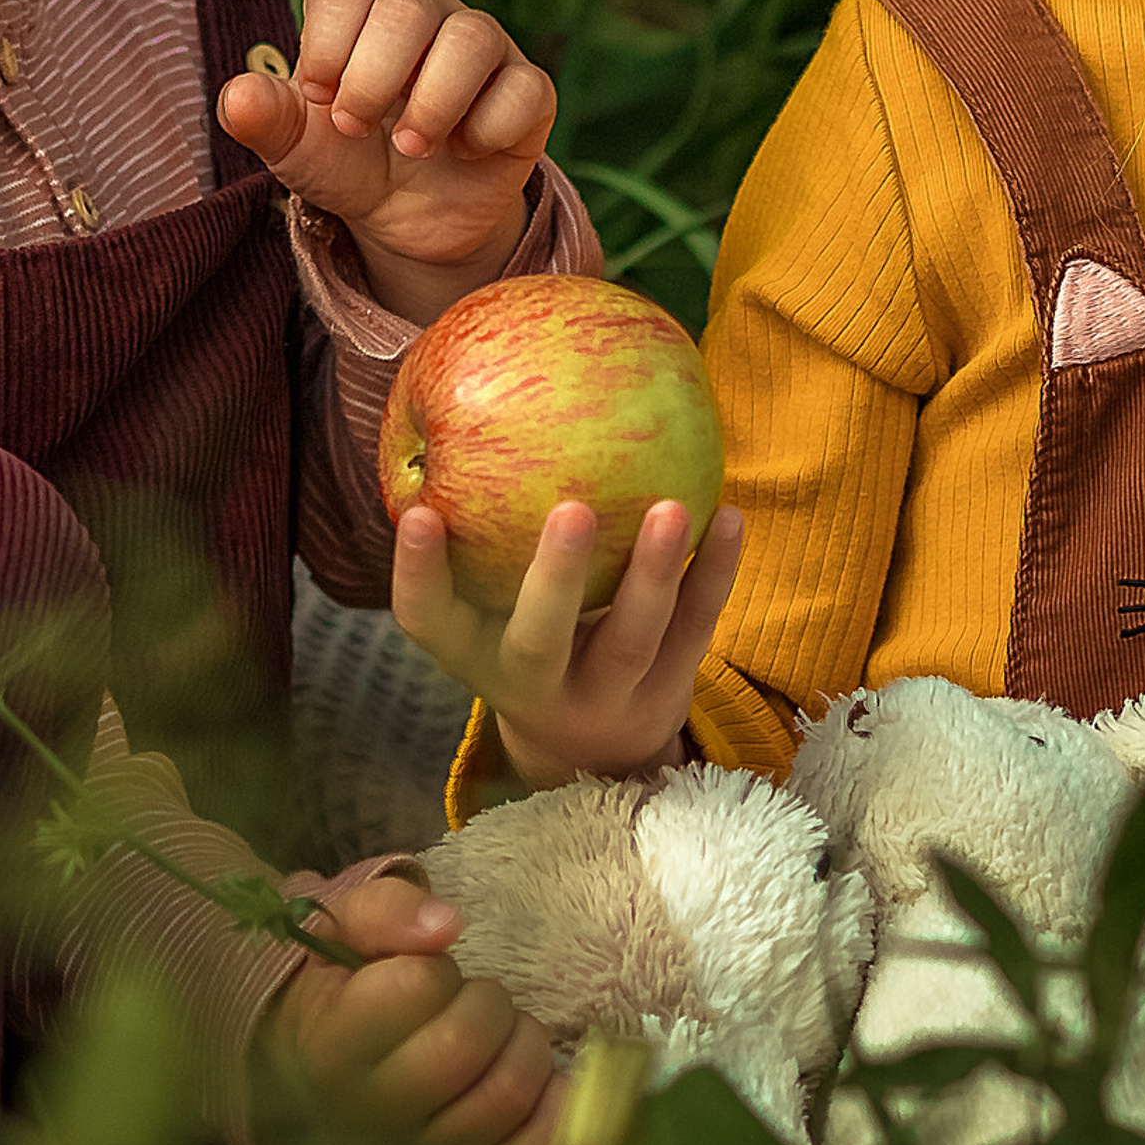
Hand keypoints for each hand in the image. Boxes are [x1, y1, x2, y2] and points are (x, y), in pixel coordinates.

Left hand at [216, 0, 556, 319]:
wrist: (406, 218)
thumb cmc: (347, 160)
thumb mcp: (297, 147)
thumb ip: (265, 118)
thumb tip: (236, 97)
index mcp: (366, 10)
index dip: (326, 47)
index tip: (318, 98)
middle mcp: (428, 14)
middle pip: (408, 8)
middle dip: (373, 79)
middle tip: (356, 128)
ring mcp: (485, 48)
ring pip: (474, 38)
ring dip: (433, 102)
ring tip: (411, 147)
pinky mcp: (528, 92)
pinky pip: (525, 90)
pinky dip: (489, 129)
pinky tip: (465, 152)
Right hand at [256, 869, 563, 1144]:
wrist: (326, 1081)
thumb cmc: (347, 995)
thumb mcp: (345, 933)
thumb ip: (388, 911)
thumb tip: (447, 925)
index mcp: (332, 1049)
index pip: (415, 989)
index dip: (436, 970)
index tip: (425, 977)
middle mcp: (372, 1118)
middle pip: (466, 1044)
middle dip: (487, 1004)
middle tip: (472, 1003)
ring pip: (508, 1093)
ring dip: (523, 1047)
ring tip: (498, 1041)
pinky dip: (557, 1107)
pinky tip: (540, 1081)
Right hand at [392, 490, 743, 793]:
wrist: (592, 744)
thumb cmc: (524, 630)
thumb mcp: (484, 602)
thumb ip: (475, 529)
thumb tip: (472, 400)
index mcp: (474, 654)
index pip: (428, 620)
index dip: (416, 572)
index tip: (419, 513)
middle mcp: (532, 685)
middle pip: (539, 642)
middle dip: (556, 580)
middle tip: (573, 510)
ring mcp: (604, 697)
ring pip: (630, 642)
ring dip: (652, 574)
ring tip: (670, 510)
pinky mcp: (665, 693)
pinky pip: (694, 630)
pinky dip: (713, 573)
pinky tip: (729, 517)